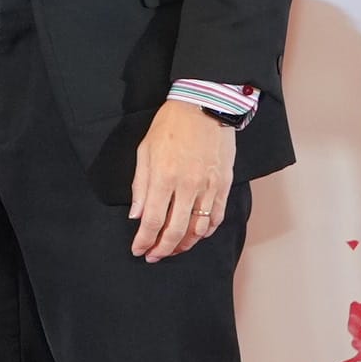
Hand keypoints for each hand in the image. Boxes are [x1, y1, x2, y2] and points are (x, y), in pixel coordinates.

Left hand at [130, 96, 240, 261]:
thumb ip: (140, 186)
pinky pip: (217, 217)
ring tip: (173, 249)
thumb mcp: (145, 151)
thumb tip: (137, 215)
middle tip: (153, 256)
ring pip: (198, 229)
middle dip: (162, 249)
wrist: (203, 105)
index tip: (138, 250)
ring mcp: (209, 187)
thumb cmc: (170, 126)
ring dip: (184, 244)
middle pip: (175, 231)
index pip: (152, 221)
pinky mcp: (224, 184)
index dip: (144, 241)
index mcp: (164, 177)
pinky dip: (207, 231)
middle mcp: (187, 186)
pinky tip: (197, 236)